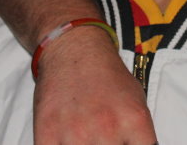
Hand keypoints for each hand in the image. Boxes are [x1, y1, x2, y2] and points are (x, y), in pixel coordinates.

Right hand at [33, 26, 155, 144]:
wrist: (74, 50)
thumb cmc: (108, 77)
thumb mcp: (138, 102)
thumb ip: (140, 135)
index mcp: (135, 121)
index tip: (125, 142)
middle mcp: (108, 130)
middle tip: (105, 138)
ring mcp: (76, 135)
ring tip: (86, 137)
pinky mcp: (47, 136)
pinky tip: (65, 139)